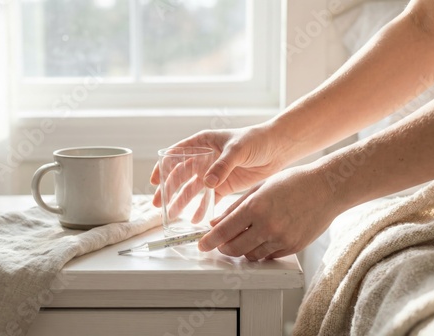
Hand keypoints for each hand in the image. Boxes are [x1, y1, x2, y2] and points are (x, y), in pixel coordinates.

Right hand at [151, 123, 287, 207]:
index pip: (176, 154)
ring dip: (182, 201)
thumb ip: (222, 165)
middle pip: (180, 175)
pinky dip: (201, 208)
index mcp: (202, 143)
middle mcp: (204, 158)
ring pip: (192, 189)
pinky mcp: (224, 185)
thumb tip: (207, 182)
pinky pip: (208, 198)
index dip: (163, 167)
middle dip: (169, 190)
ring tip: (173, 216)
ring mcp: (213, 173)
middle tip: (159, 205)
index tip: (155, 181)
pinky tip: (195, 218)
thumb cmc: (256, 140)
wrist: (277, 148)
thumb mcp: (238, 149)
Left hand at [197, 165, 339, 259]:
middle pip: (234, 248)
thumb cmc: (293, 182)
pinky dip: (260, 251)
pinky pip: (269, 256)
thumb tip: (215, 223)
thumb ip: (235, 207)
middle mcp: (267, 226)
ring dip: (242, 250)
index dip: (209, 240)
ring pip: (251, 255)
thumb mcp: (259, 188)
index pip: (223, 231)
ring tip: (243, 237)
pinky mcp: (293, 247)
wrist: (327, 188)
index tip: (202, 244)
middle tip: (221, 242)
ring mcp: (281, 239)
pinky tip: (262, 238)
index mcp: (255, 207)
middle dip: (223, 248)